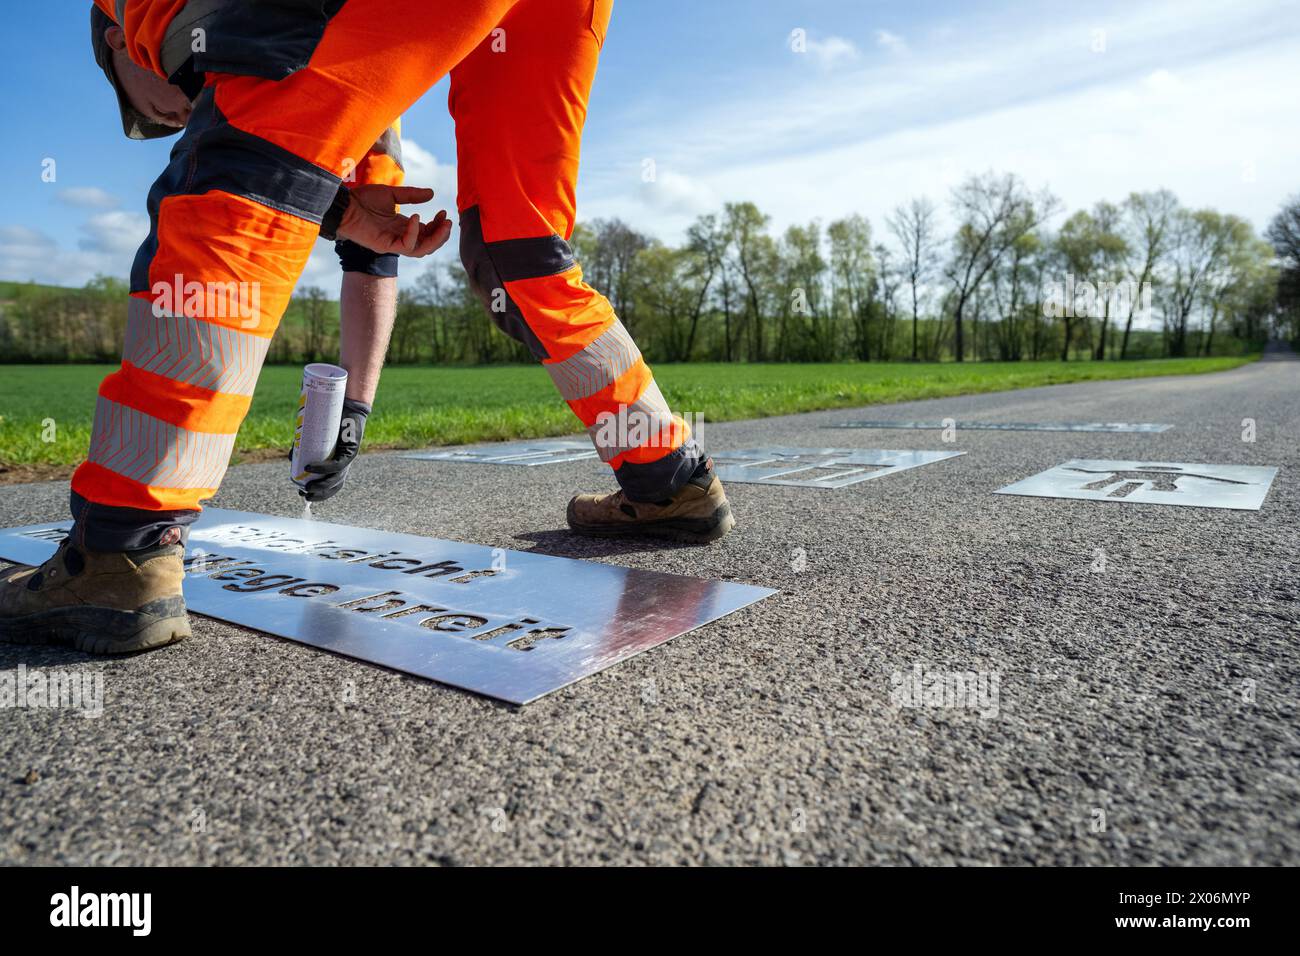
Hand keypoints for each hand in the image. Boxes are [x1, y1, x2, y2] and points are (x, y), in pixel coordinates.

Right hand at [299, 398, 370, 501]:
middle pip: (335, 484)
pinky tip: (310, 468)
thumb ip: (305, 445)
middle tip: (304, 494)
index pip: (332, 483)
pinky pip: (338, 463)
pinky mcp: (351, 449)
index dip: (321, 493)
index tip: (304, 495)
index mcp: (338, 461)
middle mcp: (345, 461)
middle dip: (319, 493)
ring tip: (307, 487)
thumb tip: (291, 458)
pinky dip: (323, 468)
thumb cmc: (331, 419)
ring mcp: (349, 456)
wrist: (347, 403)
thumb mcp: (316, 435)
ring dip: (321, 484)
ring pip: (337, 477)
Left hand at [336, 185, 450, 257]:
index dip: (438, 225)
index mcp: (402, 227)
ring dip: (435, 239)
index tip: (443, 212)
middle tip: (448, 221)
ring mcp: (393, 243)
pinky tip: (417, 218)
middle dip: (441, 235)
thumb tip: (432, 194)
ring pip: (421, 250)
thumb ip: (411, 195)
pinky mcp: (385, 246)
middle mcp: (400, 237)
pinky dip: (414, 233)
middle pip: (428, 245)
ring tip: (442, 224)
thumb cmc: (363, 199)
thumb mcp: (392, 194)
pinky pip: (406, 246)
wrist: (344, 204)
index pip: (426, 233)